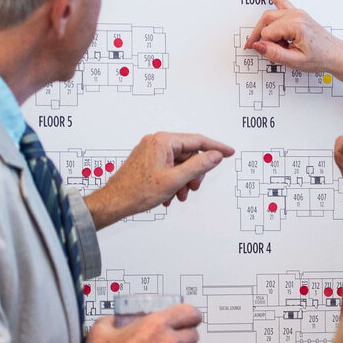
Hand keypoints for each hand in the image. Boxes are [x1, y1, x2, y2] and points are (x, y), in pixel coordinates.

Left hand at [86, 132, 233, 227]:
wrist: (114, 202)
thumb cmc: (137, 191)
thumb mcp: (174, 180)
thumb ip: (198, 166)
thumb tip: (215, 156)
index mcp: (163, 141)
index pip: (197, 141)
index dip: (216, 148)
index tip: (229, 152)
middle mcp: (156, 142)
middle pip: (188, 154)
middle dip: (194, 173)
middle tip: (193, 188)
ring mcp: (150, 151)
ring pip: (179, 163)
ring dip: (184, 180)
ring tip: (179, 195)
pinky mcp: (147, 160)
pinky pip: (169, 167)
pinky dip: (173, 181)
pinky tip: (169, 195)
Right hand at [244, 0, 342, 74]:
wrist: (335, 54)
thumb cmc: (320, 57)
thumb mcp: (296, 61)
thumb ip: (275, 53)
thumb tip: (258, 45)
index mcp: (296, 25)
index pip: (267, 32)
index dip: (268, 46)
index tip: (275, 54)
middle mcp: (296, 15)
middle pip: (266, 20)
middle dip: (262, 36)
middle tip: (261, 49)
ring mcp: (297, 12)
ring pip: (270, 15)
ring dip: (266, 28)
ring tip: (267, 41)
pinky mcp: (297, 13)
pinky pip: (280, 0)